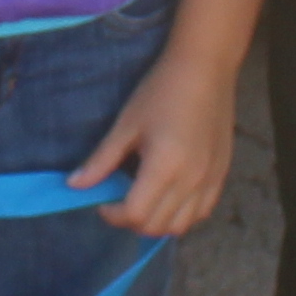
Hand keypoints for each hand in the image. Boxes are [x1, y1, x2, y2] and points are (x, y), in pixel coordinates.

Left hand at [76, 49, 239, 238]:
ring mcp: (209, 180)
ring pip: (180, 226)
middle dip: (131, 220)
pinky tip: (168, 196)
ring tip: (143, 199)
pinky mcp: (221, 175)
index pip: (135, 214)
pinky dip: (181, 214)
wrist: (204, 69)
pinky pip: (201, 212)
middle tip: (118, 200)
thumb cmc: (161, 91)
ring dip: (156, 222)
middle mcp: (190, 181)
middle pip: (156, 226)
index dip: (113, 214)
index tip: (103, 200)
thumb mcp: (126, 125)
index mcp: (164, 167)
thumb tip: (74, 185)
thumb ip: (101, 160)